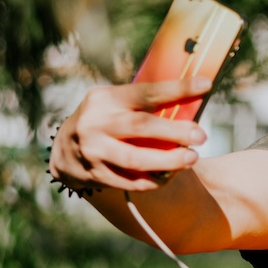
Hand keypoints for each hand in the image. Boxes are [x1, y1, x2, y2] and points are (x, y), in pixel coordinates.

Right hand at [49, 78, 211, 192]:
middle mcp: (96, 123)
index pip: (145, 92)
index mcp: (105, 99)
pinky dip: (154, 180)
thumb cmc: (104, 121)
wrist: (63, 151)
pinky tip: (170, 174)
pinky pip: (130, 182)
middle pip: (140, 126)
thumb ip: (145, 104)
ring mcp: (93, 151)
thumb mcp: (115, 103)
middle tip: (201, 136)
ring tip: (192, 159)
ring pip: (135, 159)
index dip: (177, 89)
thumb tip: (191, 101)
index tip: (205, 85)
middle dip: (175, 131)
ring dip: (168, 161)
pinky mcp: (95, 175)